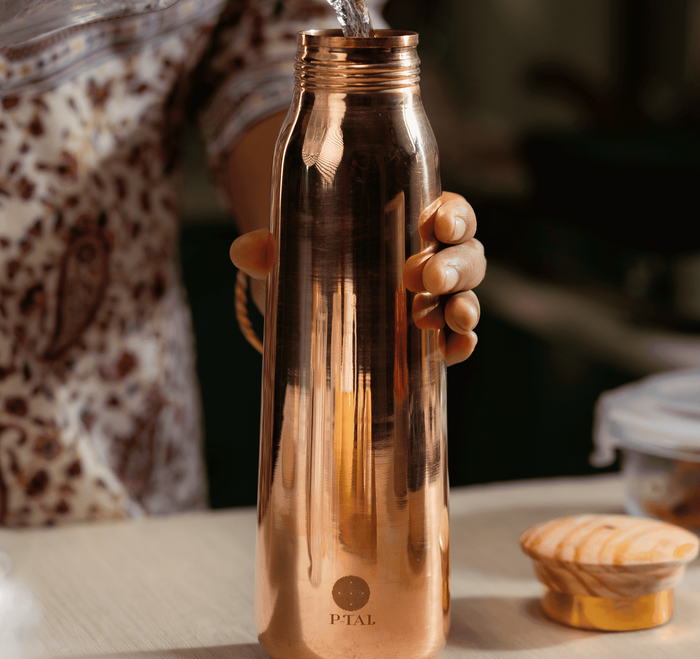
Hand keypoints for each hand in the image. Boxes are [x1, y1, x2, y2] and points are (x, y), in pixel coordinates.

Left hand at [230, 192, 484, 365]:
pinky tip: (454, 349)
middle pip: (466, 255)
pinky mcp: (431, 337)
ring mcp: (437, 300)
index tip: (436, 225)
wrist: (321, 303)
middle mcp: (434, 260)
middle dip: (452, 265)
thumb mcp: (299, 251)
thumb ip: (274, 249)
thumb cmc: (321, 261)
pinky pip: (458, 338)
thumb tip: (242, 251)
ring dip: (463, 304)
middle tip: (420, 275)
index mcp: (412, 225)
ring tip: (444, 316)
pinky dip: (462, 343)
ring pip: (468, 295)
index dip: (453, 217)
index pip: (449, 213)